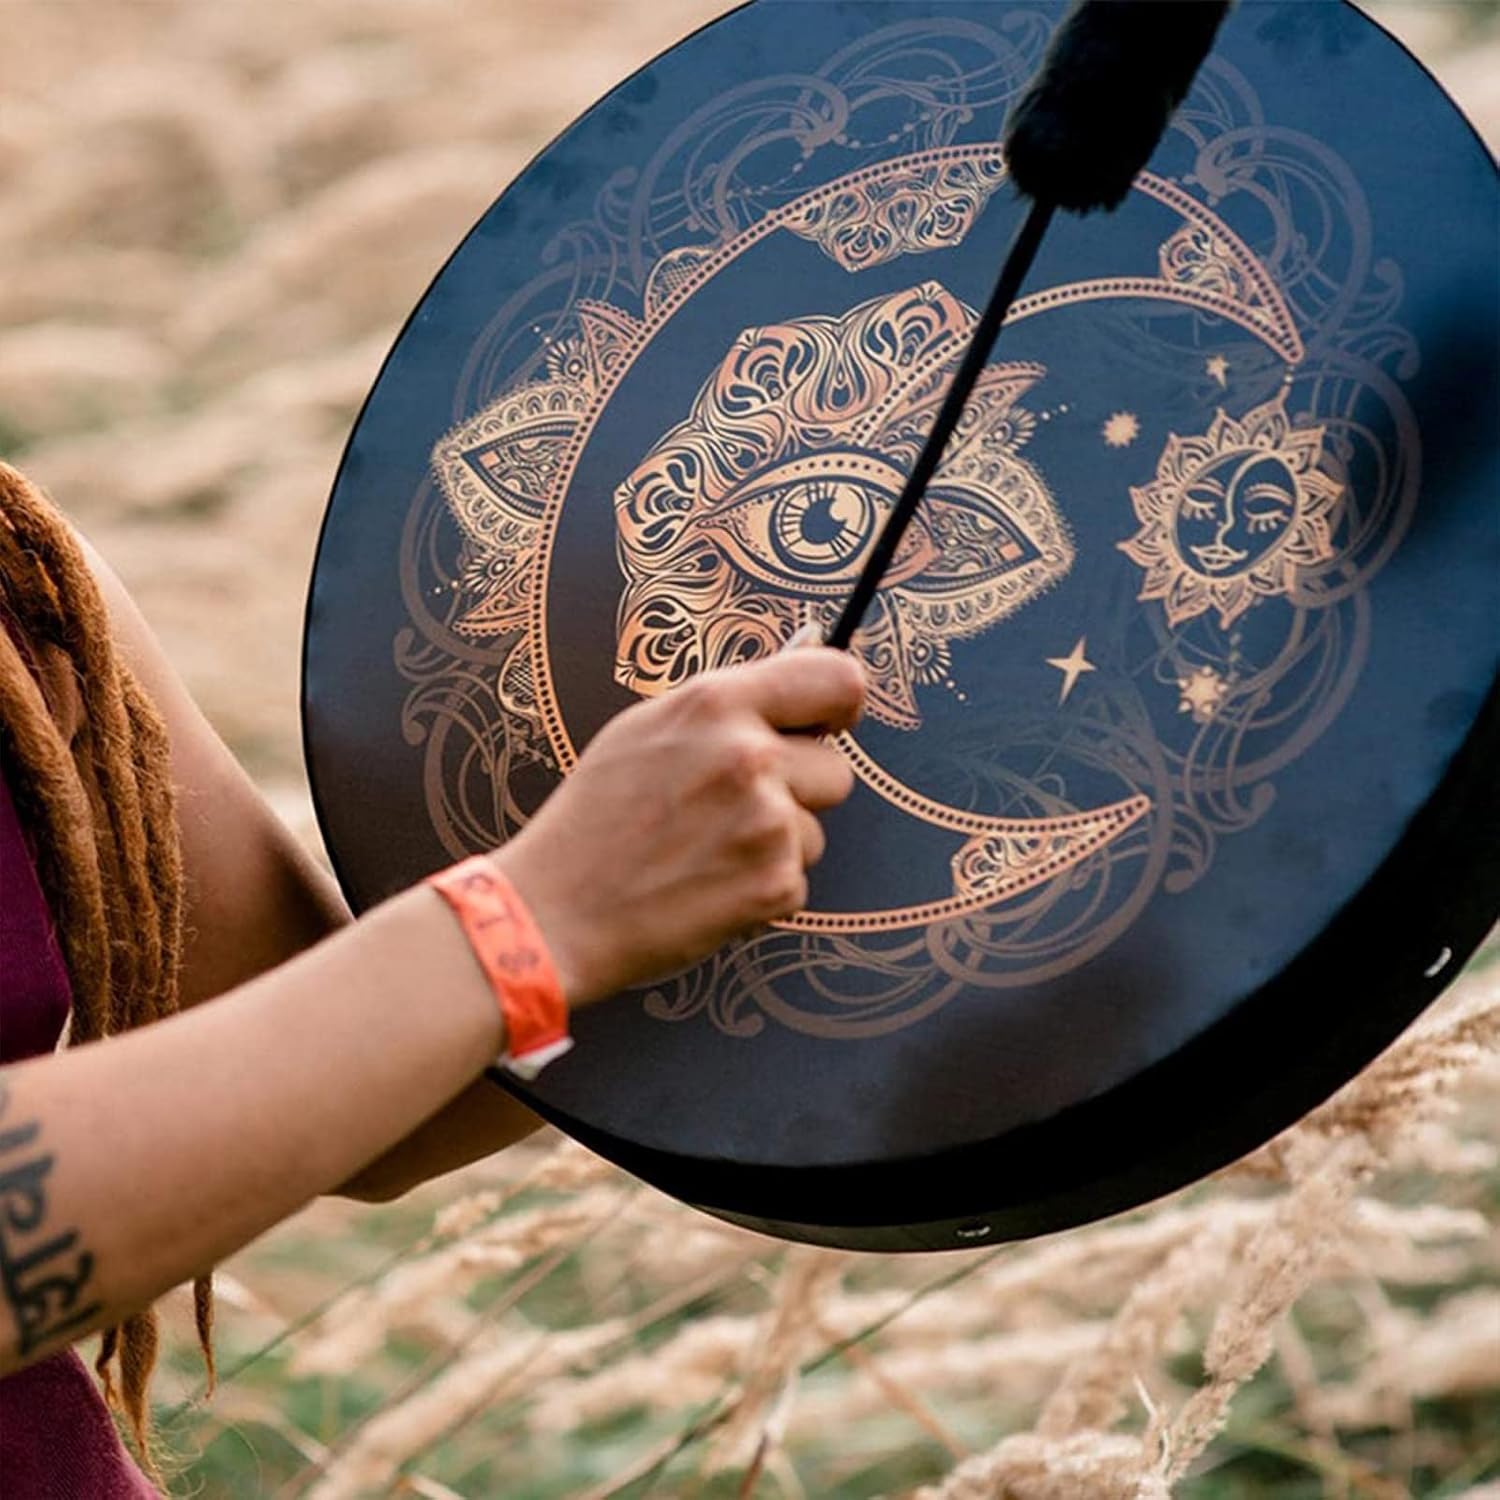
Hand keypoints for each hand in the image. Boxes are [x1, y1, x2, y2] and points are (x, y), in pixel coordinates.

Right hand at [494, 648, 865, 1005]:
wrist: (555, 911)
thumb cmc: (597, 817)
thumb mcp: (648, 728)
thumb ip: (730, 700)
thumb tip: (805, 658)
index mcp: (717, 703)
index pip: (837, 678)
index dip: (839, 704)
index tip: (827, 724)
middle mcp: (749, 756)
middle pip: (835, 769)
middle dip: (798, 791)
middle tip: (729, 811)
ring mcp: (767, 824)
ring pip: (815, 829)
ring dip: (776, 844)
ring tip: (704, 851)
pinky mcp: (775, 884)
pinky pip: (796, 878)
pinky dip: (760, 888)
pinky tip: (705, 885)